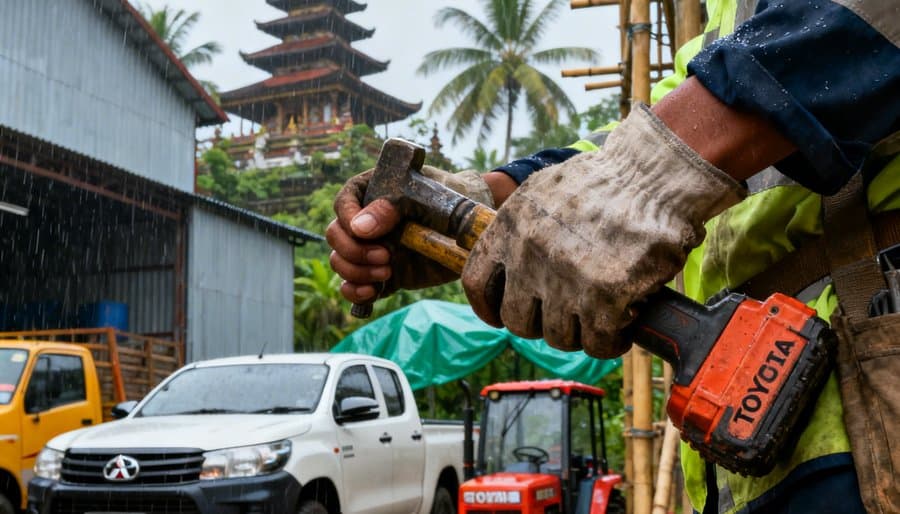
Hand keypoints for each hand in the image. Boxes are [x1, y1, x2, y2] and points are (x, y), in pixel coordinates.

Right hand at [327, 166, 496, 303]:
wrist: (473, 228)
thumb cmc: (450, 200)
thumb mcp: (425, 196)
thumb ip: (393, 207)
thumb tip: (360, 228)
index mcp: (373, 192)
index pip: (343, 203)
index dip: (347, 219)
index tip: (365, 232)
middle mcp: (366, 222)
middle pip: (336, 236)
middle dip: (353, 250)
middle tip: (385, 256)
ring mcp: (372, 249)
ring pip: (340, 262)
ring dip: (355, 272)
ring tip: (386, 272)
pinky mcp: (382, 274)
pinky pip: (353, 286)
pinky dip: (355, 292)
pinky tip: (372, 292)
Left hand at [461, 105, 745, 357]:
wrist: (655, 175)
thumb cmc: (607, 180)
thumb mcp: (544, 190)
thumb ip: (522, 228)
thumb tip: (512, 262)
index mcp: (510, 228)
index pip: (477, 284)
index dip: (488, 307)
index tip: (502, 315)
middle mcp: (529, 258)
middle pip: (518, 321)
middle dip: (542, 323)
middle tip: (567, 313)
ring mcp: (565, 281)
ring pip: (559, 337)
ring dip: (581, 332)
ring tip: (602, 315)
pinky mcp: (604, 298)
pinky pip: (599, 342)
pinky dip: (612, 341)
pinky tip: (625, 324)